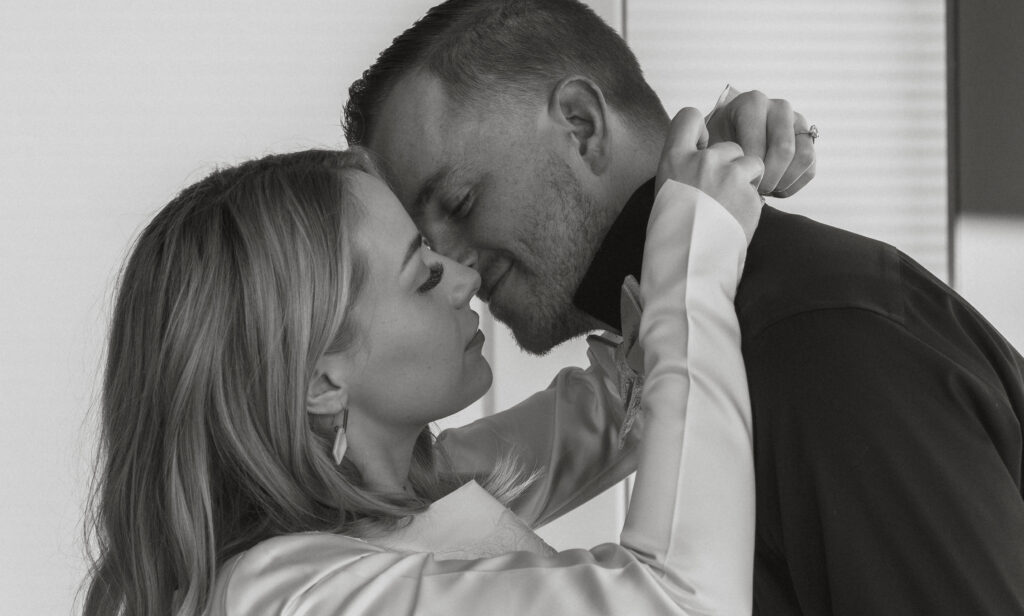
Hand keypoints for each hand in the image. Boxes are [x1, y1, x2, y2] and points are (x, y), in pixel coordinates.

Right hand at [657, 107, 763, 242]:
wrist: (688, 262)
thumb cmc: (672, 231)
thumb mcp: (665, 189)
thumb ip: (684, 167)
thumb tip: (701, 154)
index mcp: (674, 158)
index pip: (688, 117)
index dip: (699, 128)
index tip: (702, 144)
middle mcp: (703, 160)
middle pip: (729, 146)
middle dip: (731, 165)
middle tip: (718, 194)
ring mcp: (729, 175)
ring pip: (751, 163)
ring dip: (746, 181)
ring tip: (729, 207)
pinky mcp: (750, 193)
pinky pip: (756, 190)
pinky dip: (750, 203)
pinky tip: (735, 220)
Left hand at [705, 87, 815, 197]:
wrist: (727, 149)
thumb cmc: (715, 148)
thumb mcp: (708, 147)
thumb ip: (714, 155)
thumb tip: (729, 171)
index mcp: (751, 103)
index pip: (759, 139)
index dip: (749, 167)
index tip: (737, 181)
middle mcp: (778, 107)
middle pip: (784, 148)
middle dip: (768, 177)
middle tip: (753, 191)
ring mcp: (797, 123)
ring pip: (803, 157)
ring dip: (782, 182)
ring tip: (763, 190)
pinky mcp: (808, 142)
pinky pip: (810, 169)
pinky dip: (791, 185)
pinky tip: (772, 189)